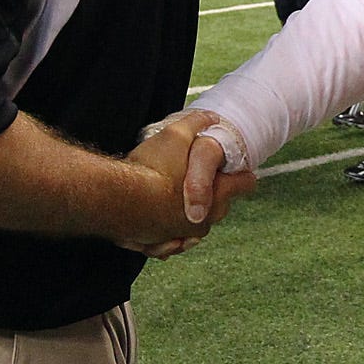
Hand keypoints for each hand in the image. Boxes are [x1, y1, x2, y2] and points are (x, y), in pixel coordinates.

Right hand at [121, 112, 253, 255]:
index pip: (246, 183)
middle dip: (212, 193)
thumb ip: (197, 123)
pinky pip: (171, 241)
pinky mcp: (160, 246)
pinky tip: (156, 217)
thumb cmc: (151, 169)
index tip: (230, 168)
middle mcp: (205, 220)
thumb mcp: (177, 134)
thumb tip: (212, 117)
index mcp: (218, 194)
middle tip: (194, 176)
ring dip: (189, 213)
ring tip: (171, 194)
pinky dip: (167, 231)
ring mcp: (183, 236)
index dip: (240, 173)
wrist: (117, 200)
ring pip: (195, 225)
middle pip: (221, 206)